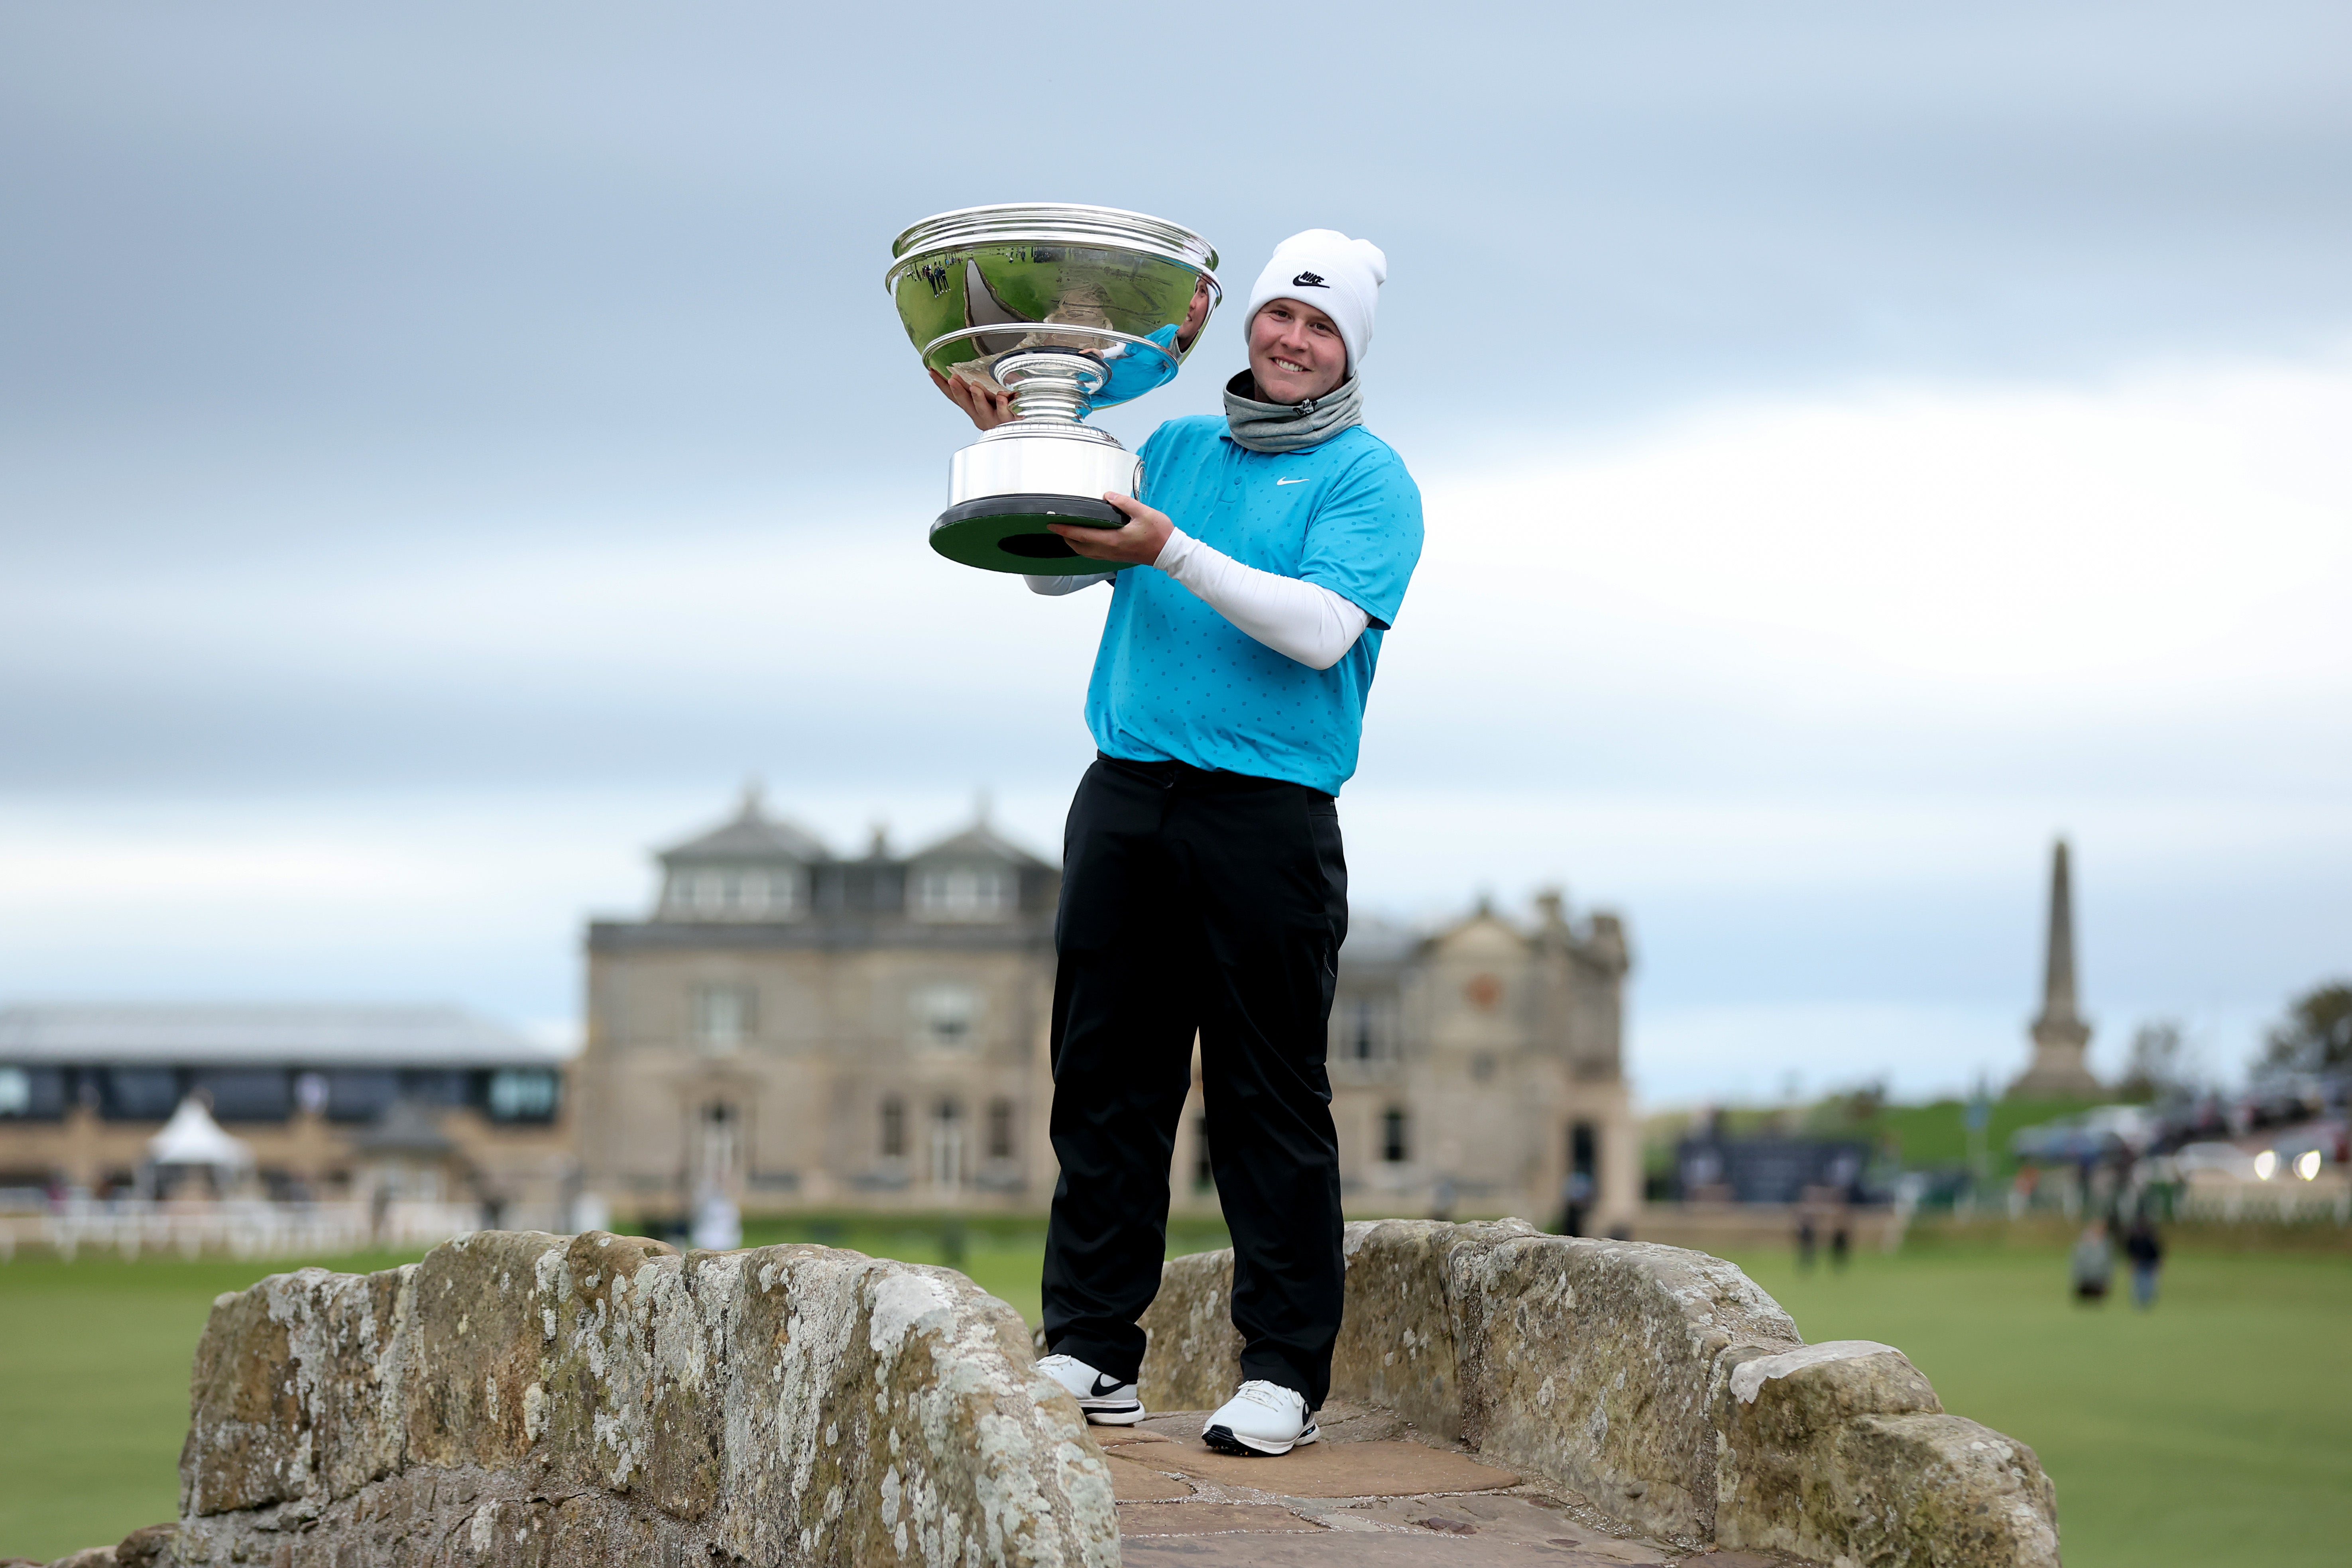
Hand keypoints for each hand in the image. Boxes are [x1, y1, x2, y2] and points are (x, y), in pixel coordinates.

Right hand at [930, 369, 1014, 430]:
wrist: (1018, 429)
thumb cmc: (1001, 411)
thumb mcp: (986, 397)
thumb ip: (976, 387)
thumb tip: (963, 370)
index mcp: (971, 408)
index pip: (953, 396)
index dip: (941, 385)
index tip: (931, 371)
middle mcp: (979, 414)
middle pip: (965, 402)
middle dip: (957, 390)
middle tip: (951, 379)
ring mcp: (992, 418)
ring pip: (982, 408)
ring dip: (978, 397)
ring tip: (974, 386)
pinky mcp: (1007, 419)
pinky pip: (1005, 412)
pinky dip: (1002, 405)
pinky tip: (1001, 396)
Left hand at [1050, 492, 1173, 565]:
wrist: (1170, 552)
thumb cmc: (1160, 534)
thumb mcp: (1144, 513)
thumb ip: (1124, 503)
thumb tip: (1108, 495)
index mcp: (1113, 539)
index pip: (1082, 534)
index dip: (1065, 529)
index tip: (1052, 524)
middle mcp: (1110, 550)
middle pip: (1079, 546)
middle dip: (1066, 536)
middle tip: (1056, 526)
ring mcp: (1113, 556)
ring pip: (1086, 552)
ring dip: (1074, 543)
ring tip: (1068, 533)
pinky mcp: (1117, 557)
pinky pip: (1095, 554)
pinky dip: (1085, 547)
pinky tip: (1086, 540)